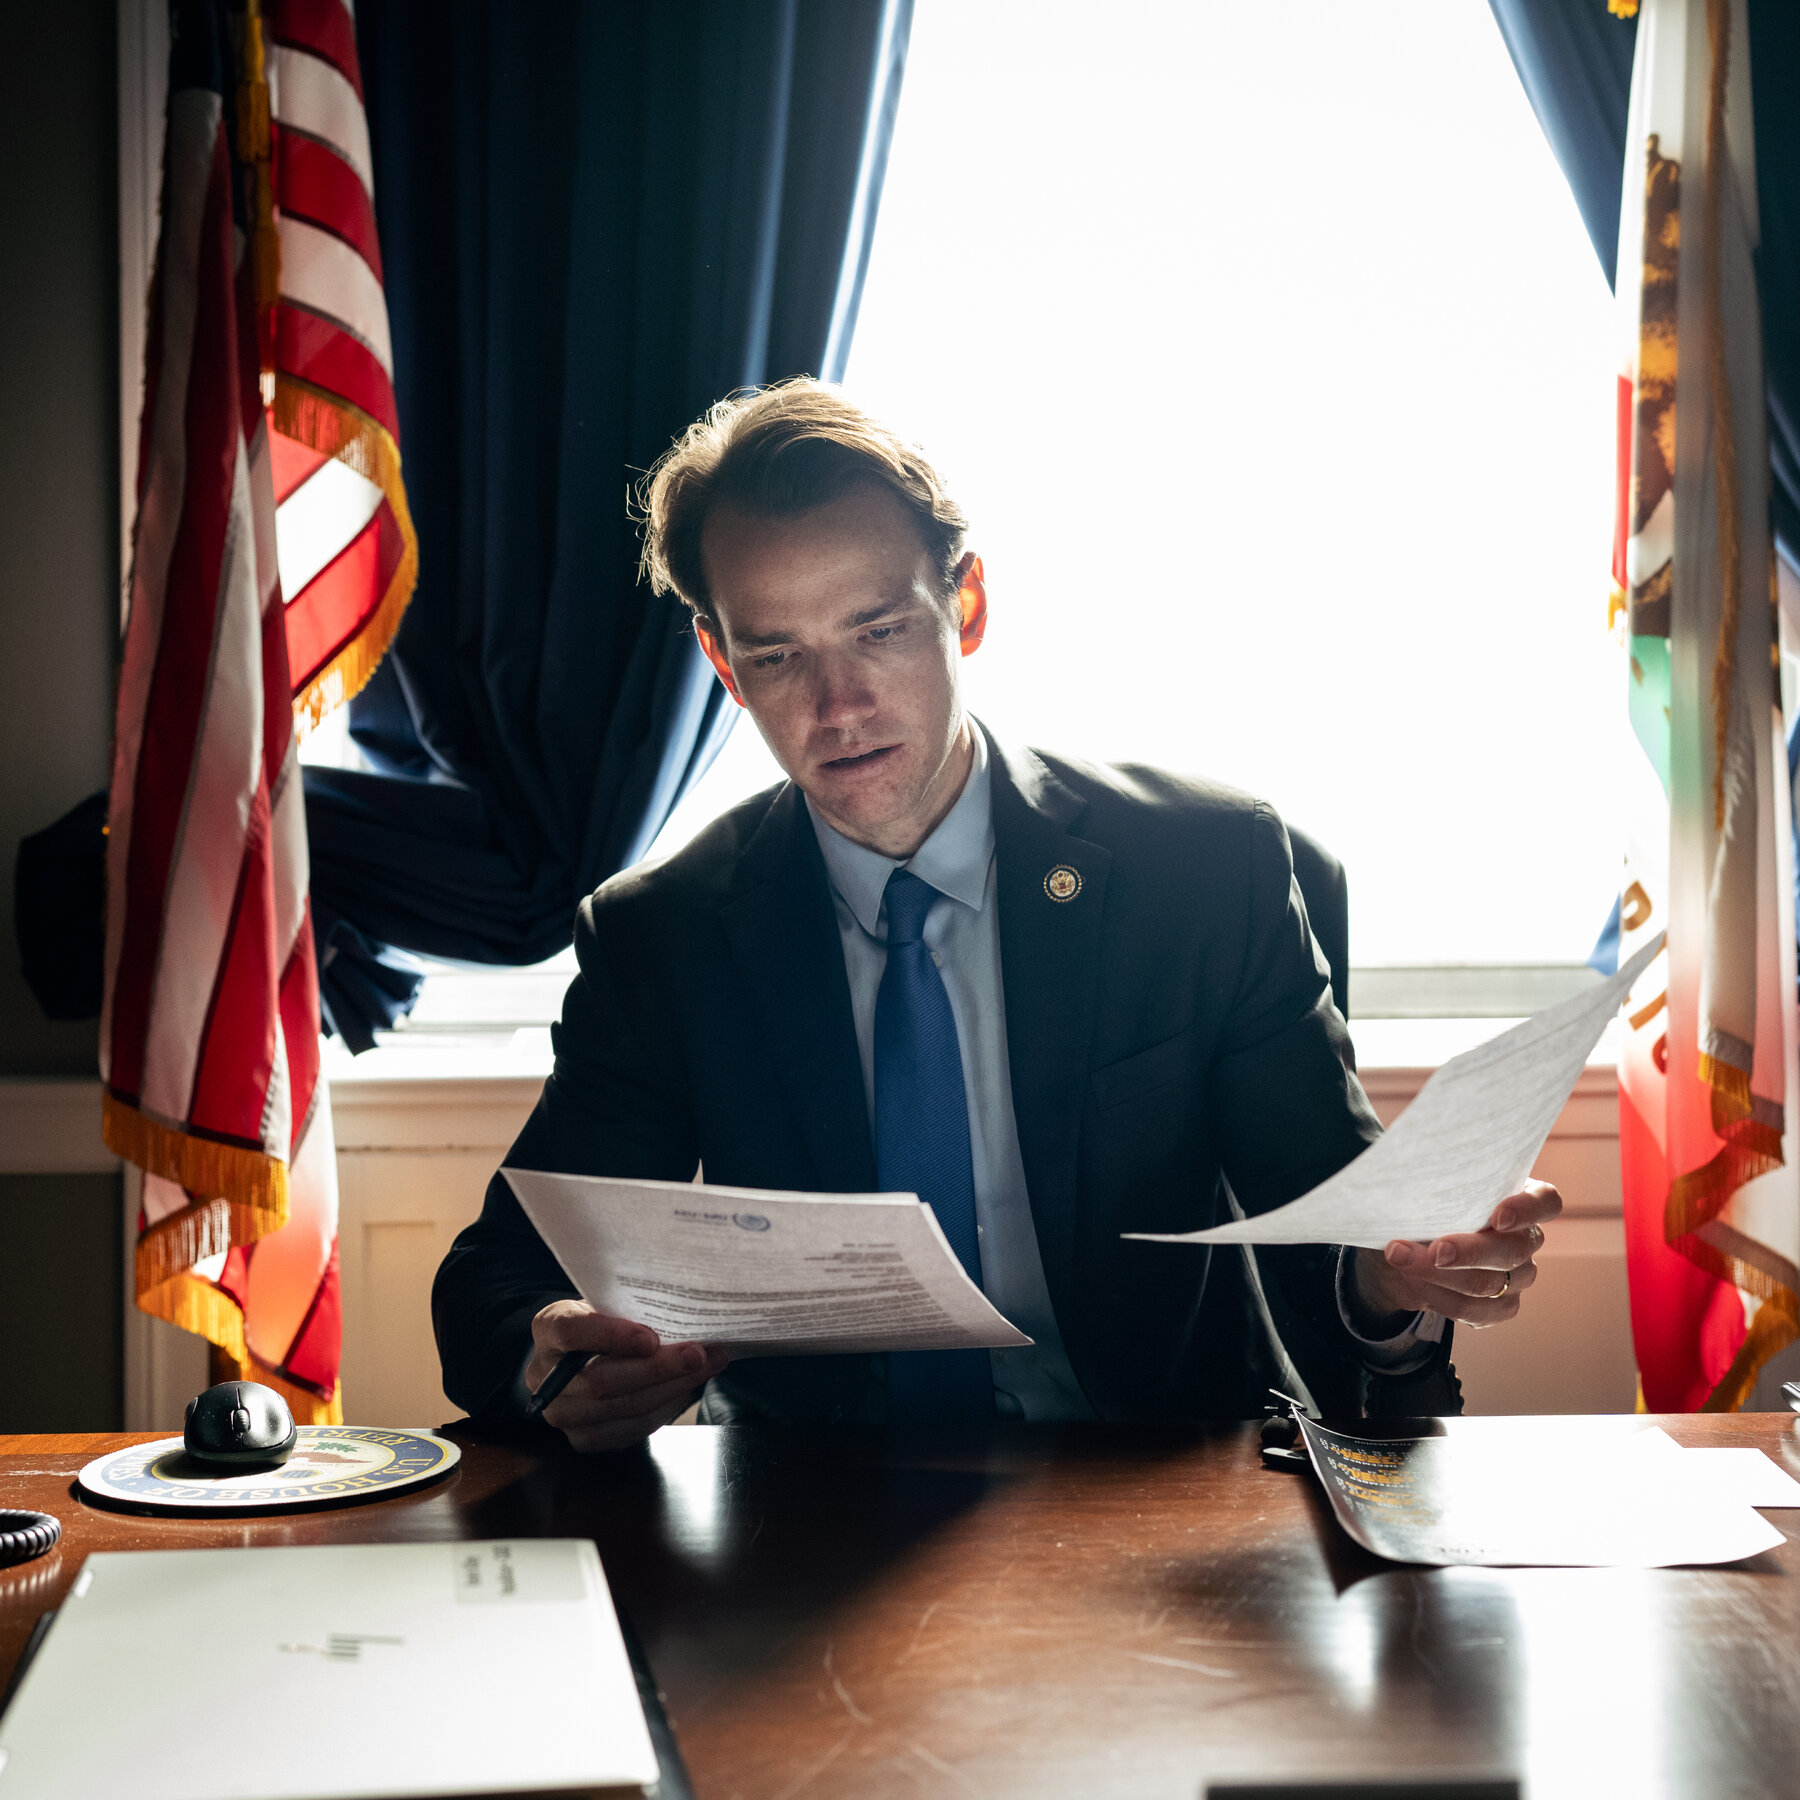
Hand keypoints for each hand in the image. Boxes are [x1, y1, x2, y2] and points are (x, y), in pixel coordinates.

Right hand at [525, 1300, 730, 1451]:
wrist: (577, 1357)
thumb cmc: (600, 1320)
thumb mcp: (604, 1302)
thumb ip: (628, 1309)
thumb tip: (683, 1312)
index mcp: (547, 1329)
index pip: (571, 1332)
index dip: (611, 1336)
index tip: (651, 1338)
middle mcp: (544, 1376)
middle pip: (601, 1380)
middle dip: (657, 1369)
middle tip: (698, 1355)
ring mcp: (561, 1413)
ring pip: (620, 1408)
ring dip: (671, 1389)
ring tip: (706, 1367)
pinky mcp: (583, 1439)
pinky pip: (630, 1429)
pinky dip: (665, 1408)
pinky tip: (686, 1387)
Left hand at [1351, 1179, 1560, 1329]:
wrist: (1414, 1243)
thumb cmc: (1431, 1203)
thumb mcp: (1433, 1189)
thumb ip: (1436, 1187)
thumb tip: (1411, 1187)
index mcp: (1522, 1199)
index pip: (1544, 1202)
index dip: (1527, 1209)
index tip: (1498, 1217)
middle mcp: (1527, 1239)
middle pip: (1512, 1251)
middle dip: (1469, 1252)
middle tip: (1435, 1250)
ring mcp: (1519, 1276)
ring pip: (1489, 1284)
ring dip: (1438, 1274)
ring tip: (1400, 1257)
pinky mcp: (1501, 1306)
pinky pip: (1475, 1310)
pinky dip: (1438, 1296)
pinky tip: (1413, 1280)